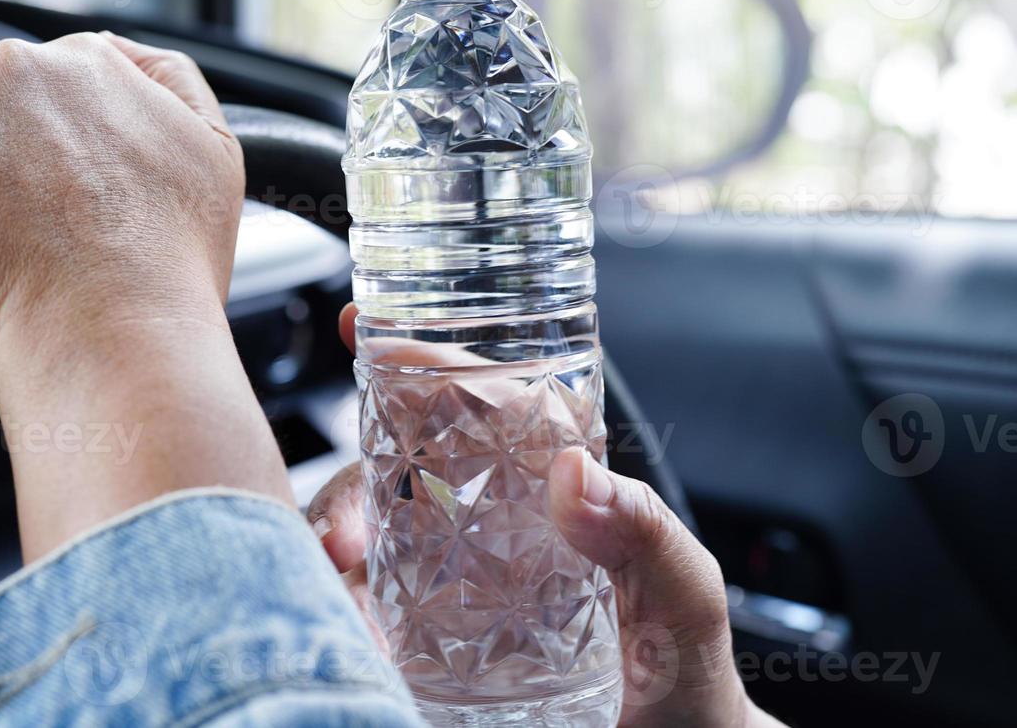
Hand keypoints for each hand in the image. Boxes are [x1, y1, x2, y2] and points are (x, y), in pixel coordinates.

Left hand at [0, 33, 291, 559]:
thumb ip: (170, 81)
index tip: (60, 203)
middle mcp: (12, 69)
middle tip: (31, 241)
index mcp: (86, 60)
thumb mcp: (215, 149)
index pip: (44, 91)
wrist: (115, 329)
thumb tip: (124, 55)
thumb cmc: (168, 261)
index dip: (51, 154)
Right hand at [309, 305, 782, 727]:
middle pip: (390, 473)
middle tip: (339, 539)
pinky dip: (331, 615)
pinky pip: (353, 619)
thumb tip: (573, 471)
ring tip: (339, 597)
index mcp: (549, 494)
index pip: (478, 406)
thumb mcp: (684, 602)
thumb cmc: (688, 682)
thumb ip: (649, 537)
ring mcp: (446, 594)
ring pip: (357, 542)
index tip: (370, 334)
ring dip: (328, 552)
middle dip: (345, 486)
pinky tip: (344, 638)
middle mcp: (486, 533)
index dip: (423, 362)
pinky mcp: (418, 654)